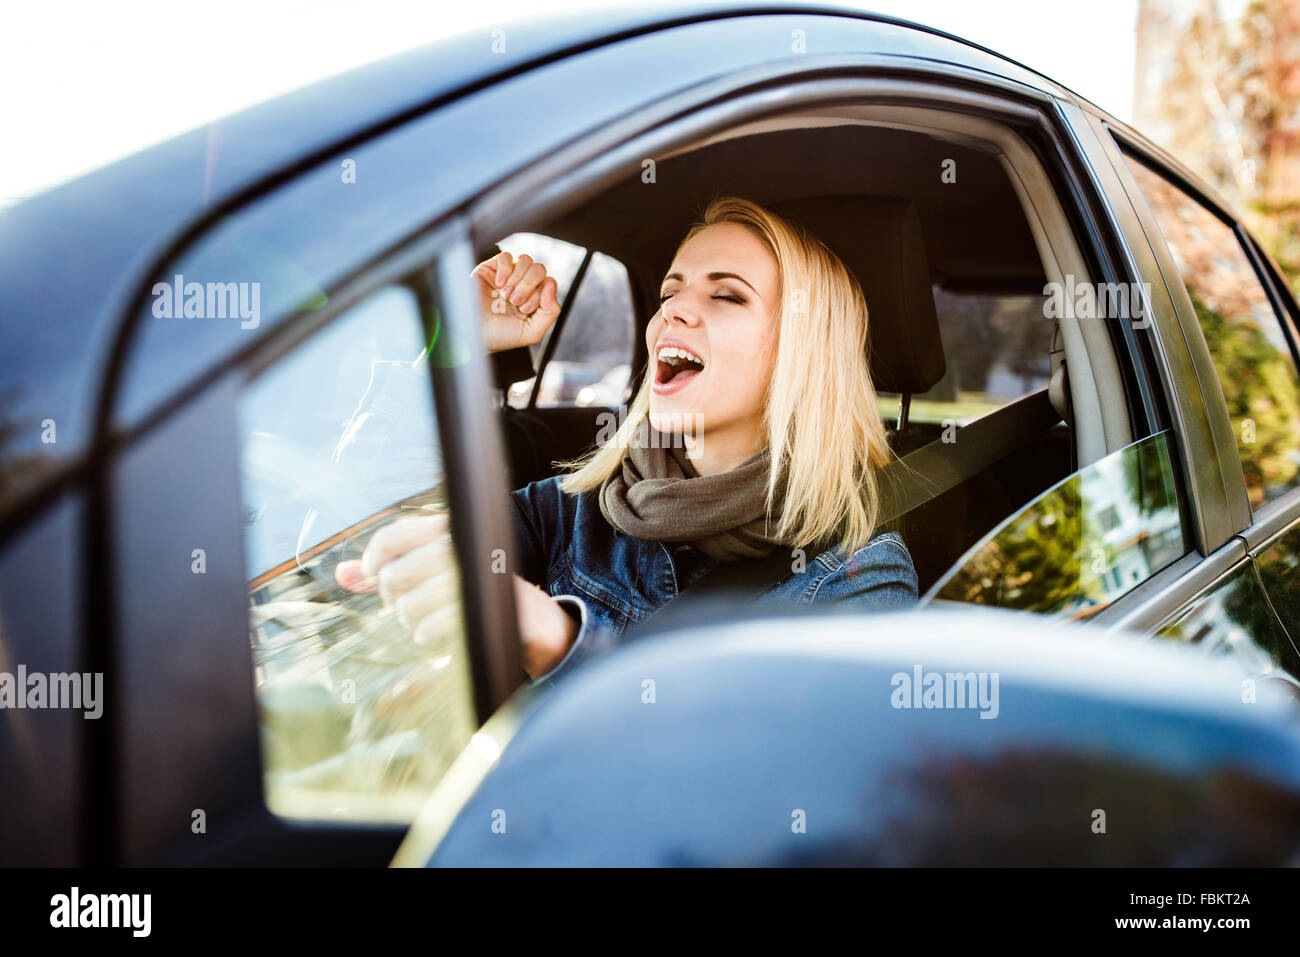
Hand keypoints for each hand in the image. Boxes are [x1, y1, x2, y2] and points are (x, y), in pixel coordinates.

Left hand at [335, 514, 579, 678]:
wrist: (533, 619)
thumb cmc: (475, 593)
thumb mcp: (433, 574)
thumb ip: (389, 571)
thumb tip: (343, 575)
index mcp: (448, 529)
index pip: (392, 536)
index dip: (373, 560)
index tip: (376, 577)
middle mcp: (460, 545)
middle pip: (394, 576)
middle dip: (395, 601)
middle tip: (412, 606)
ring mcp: (472, 575)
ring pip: (408, 607)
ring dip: (413, 623)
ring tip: (431, 621)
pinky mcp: (482, 606)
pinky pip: (430, 629)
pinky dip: (430, 638)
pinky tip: (444, 634)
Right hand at [471, 251, 561, 353]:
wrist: (472, 333)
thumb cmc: (499, 335)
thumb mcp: (532, 331)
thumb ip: (551, 311)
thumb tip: (551, 285)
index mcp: (535, 299)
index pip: (549, 283)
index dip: (540, 294)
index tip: (524, 310)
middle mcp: (523, 285)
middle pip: (539, 269)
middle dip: (528, 286)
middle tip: (514, 302)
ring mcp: (508, 275)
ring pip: (526, 260)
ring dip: (517, 279)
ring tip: (504, 295)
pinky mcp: (492, 268)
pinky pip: (506, 256)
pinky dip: (505, 270)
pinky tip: (498, 284)